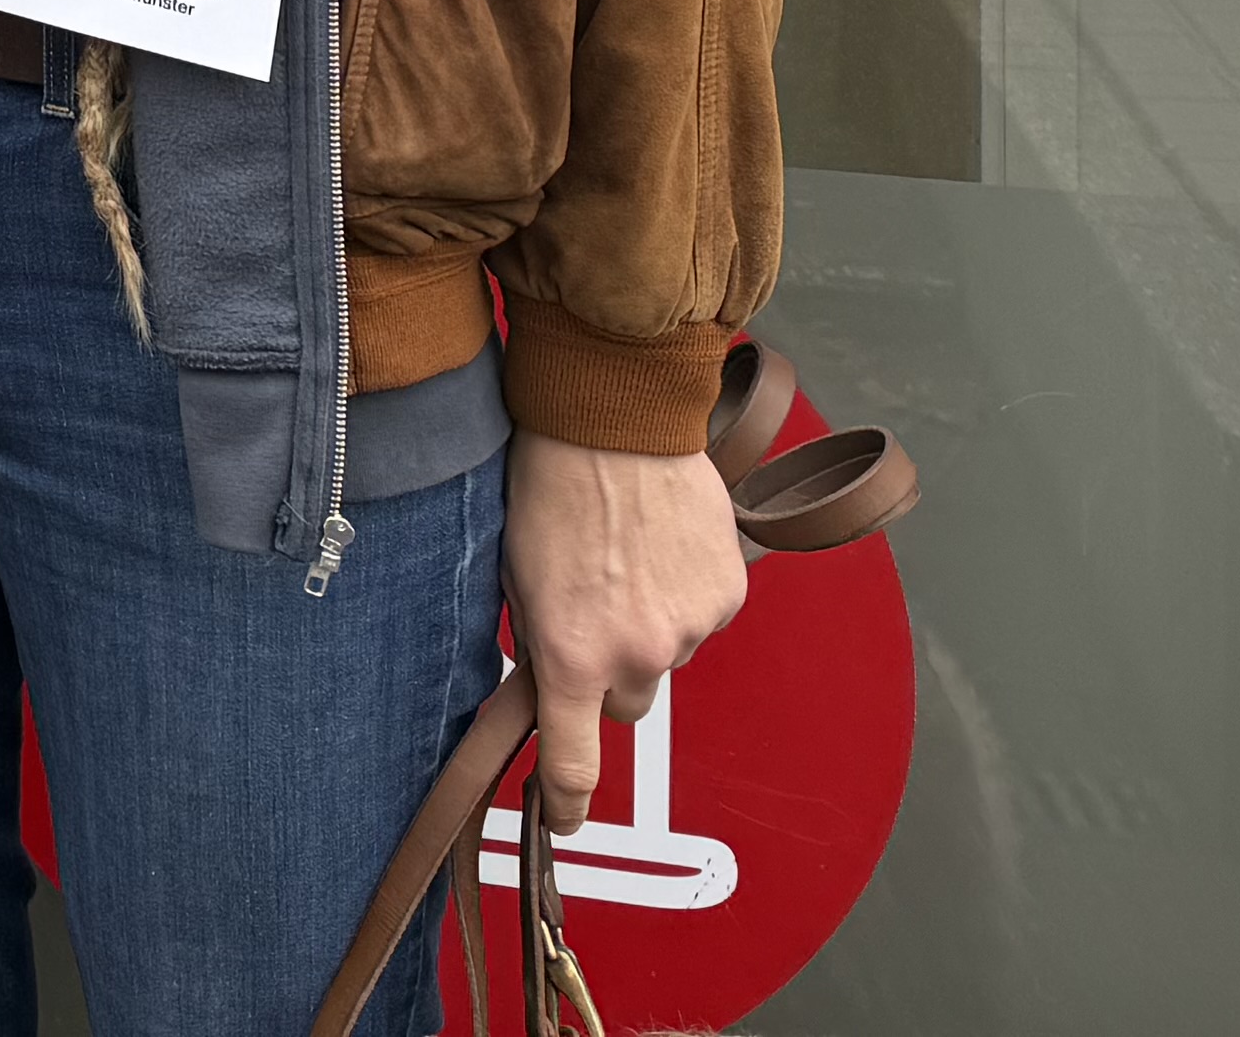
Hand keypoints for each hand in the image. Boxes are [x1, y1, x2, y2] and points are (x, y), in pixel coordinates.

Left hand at [501, 432, 747, 832]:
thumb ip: (536, 642)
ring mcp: (688, 629)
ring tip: (620, 558)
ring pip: (665, 657)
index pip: (572, 762)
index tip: (564, 820)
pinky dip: (681, 596)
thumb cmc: (548, 484)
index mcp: (570, 654)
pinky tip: (657, 546)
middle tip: (589, 612)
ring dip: (646, 628)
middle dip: (607, 674)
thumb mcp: (515, 575)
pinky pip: (700, 618)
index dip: (566, 801)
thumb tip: (543, 688)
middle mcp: (636, 654)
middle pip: (625, 705)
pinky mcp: (725, 597)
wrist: (614, 419)